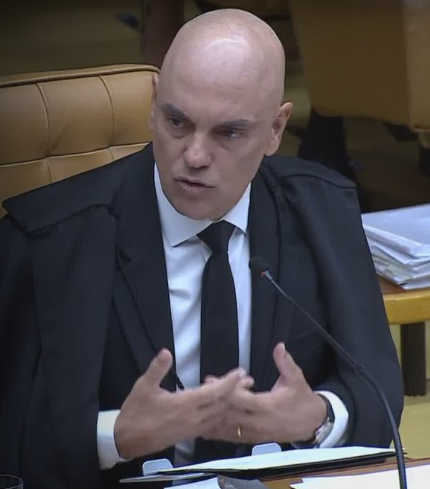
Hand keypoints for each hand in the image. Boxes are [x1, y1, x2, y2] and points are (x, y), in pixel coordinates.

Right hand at [114, 348, 245, 458]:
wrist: (127, 441)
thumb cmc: (135, 413)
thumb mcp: (143, 387)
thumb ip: (157, 369)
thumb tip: (165, 352)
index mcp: (183, 405)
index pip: (212, 393)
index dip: (228, 382)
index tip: (239, 372)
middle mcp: (192, 418)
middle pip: (221, 404)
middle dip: (236, 391)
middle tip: (248, 380)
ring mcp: (192, 428)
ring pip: (218, 415)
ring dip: (230, 403)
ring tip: (241, 392)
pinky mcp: (188, 434)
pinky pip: (211, 424)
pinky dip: (220, 414)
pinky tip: (223, 410)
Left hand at [204, 342, 326, 443]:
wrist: (312, 424)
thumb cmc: (302, 400)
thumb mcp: (296, 378)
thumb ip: (285, 362)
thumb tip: (280, 346)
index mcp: (268, 407)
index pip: (242, 400)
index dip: (226, 390)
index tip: (213, 381)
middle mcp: (258, 423)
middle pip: (229, 414)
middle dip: (214, 402)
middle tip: (200, 391)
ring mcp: (255, 434)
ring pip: (227, 428)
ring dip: (212, 418)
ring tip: (197, 407)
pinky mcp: (253, 439)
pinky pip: (232, 437)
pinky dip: (218, 431)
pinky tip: (206, 426)